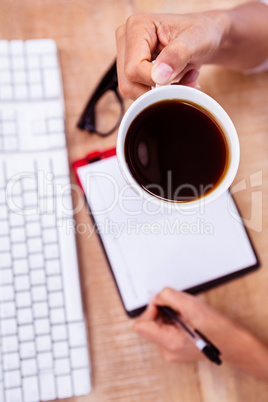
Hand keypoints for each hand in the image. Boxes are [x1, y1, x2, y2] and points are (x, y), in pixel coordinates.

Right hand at [116, 11, 227, 98]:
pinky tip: (175, 83)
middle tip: (186, 82)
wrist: (205, 37)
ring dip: (159, 95)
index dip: (155, 81)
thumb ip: (178, 55)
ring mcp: (125, 55)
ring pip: (131, 91)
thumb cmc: (202, 33)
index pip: (134, 69)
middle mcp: (126, 39)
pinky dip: (158, 95)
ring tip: (183, 81)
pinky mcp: (131, 69)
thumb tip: (158, 77)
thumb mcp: (197, 40)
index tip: (178, 75)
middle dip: (158, 91)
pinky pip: (137, 92)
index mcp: (137, 26)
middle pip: (128, 83)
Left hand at [133, 288, 267, 379]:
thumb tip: (155, 296)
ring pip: (158, 324)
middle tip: (179, 306)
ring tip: (186, 313)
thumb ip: (168, 297)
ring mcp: (171, 349)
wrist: (235, 344)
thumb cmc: (217, 328)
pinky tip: (188, 318)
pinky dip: (174, 319)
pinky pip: (166, 328)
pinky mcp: (176, 346)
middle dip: (161, 310)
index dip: (149, 310)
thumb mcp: (191, 305)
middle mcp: (167, 349)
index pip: (140, 326)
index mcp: (169, 342)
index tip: (162, 303)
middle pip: (149, 323)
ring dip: (168, 314)